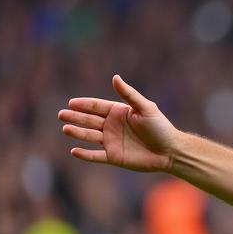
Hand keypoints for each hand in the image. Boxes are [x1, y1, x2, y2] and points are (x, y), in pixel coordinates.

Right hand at [60, 75, 177, 172]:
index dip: (84, 105)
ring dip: (77, 133)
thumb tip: (115, 77)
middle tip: (62, 114)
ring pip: (89, 136)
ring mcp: (112, 142)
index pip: (97, 107)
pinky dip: (85, 154)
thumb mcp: (146, 108)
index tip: (71, 103)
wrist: (170, 151)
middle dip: (76, 117)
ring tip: (66, 129)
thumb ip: (129, 95)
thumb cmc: (161, 128)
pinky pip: (96, 155)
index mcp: (118, 113)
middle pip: (89, 120)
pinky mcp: (114, 157)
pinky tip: (74, 151)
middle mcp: (112, 126)